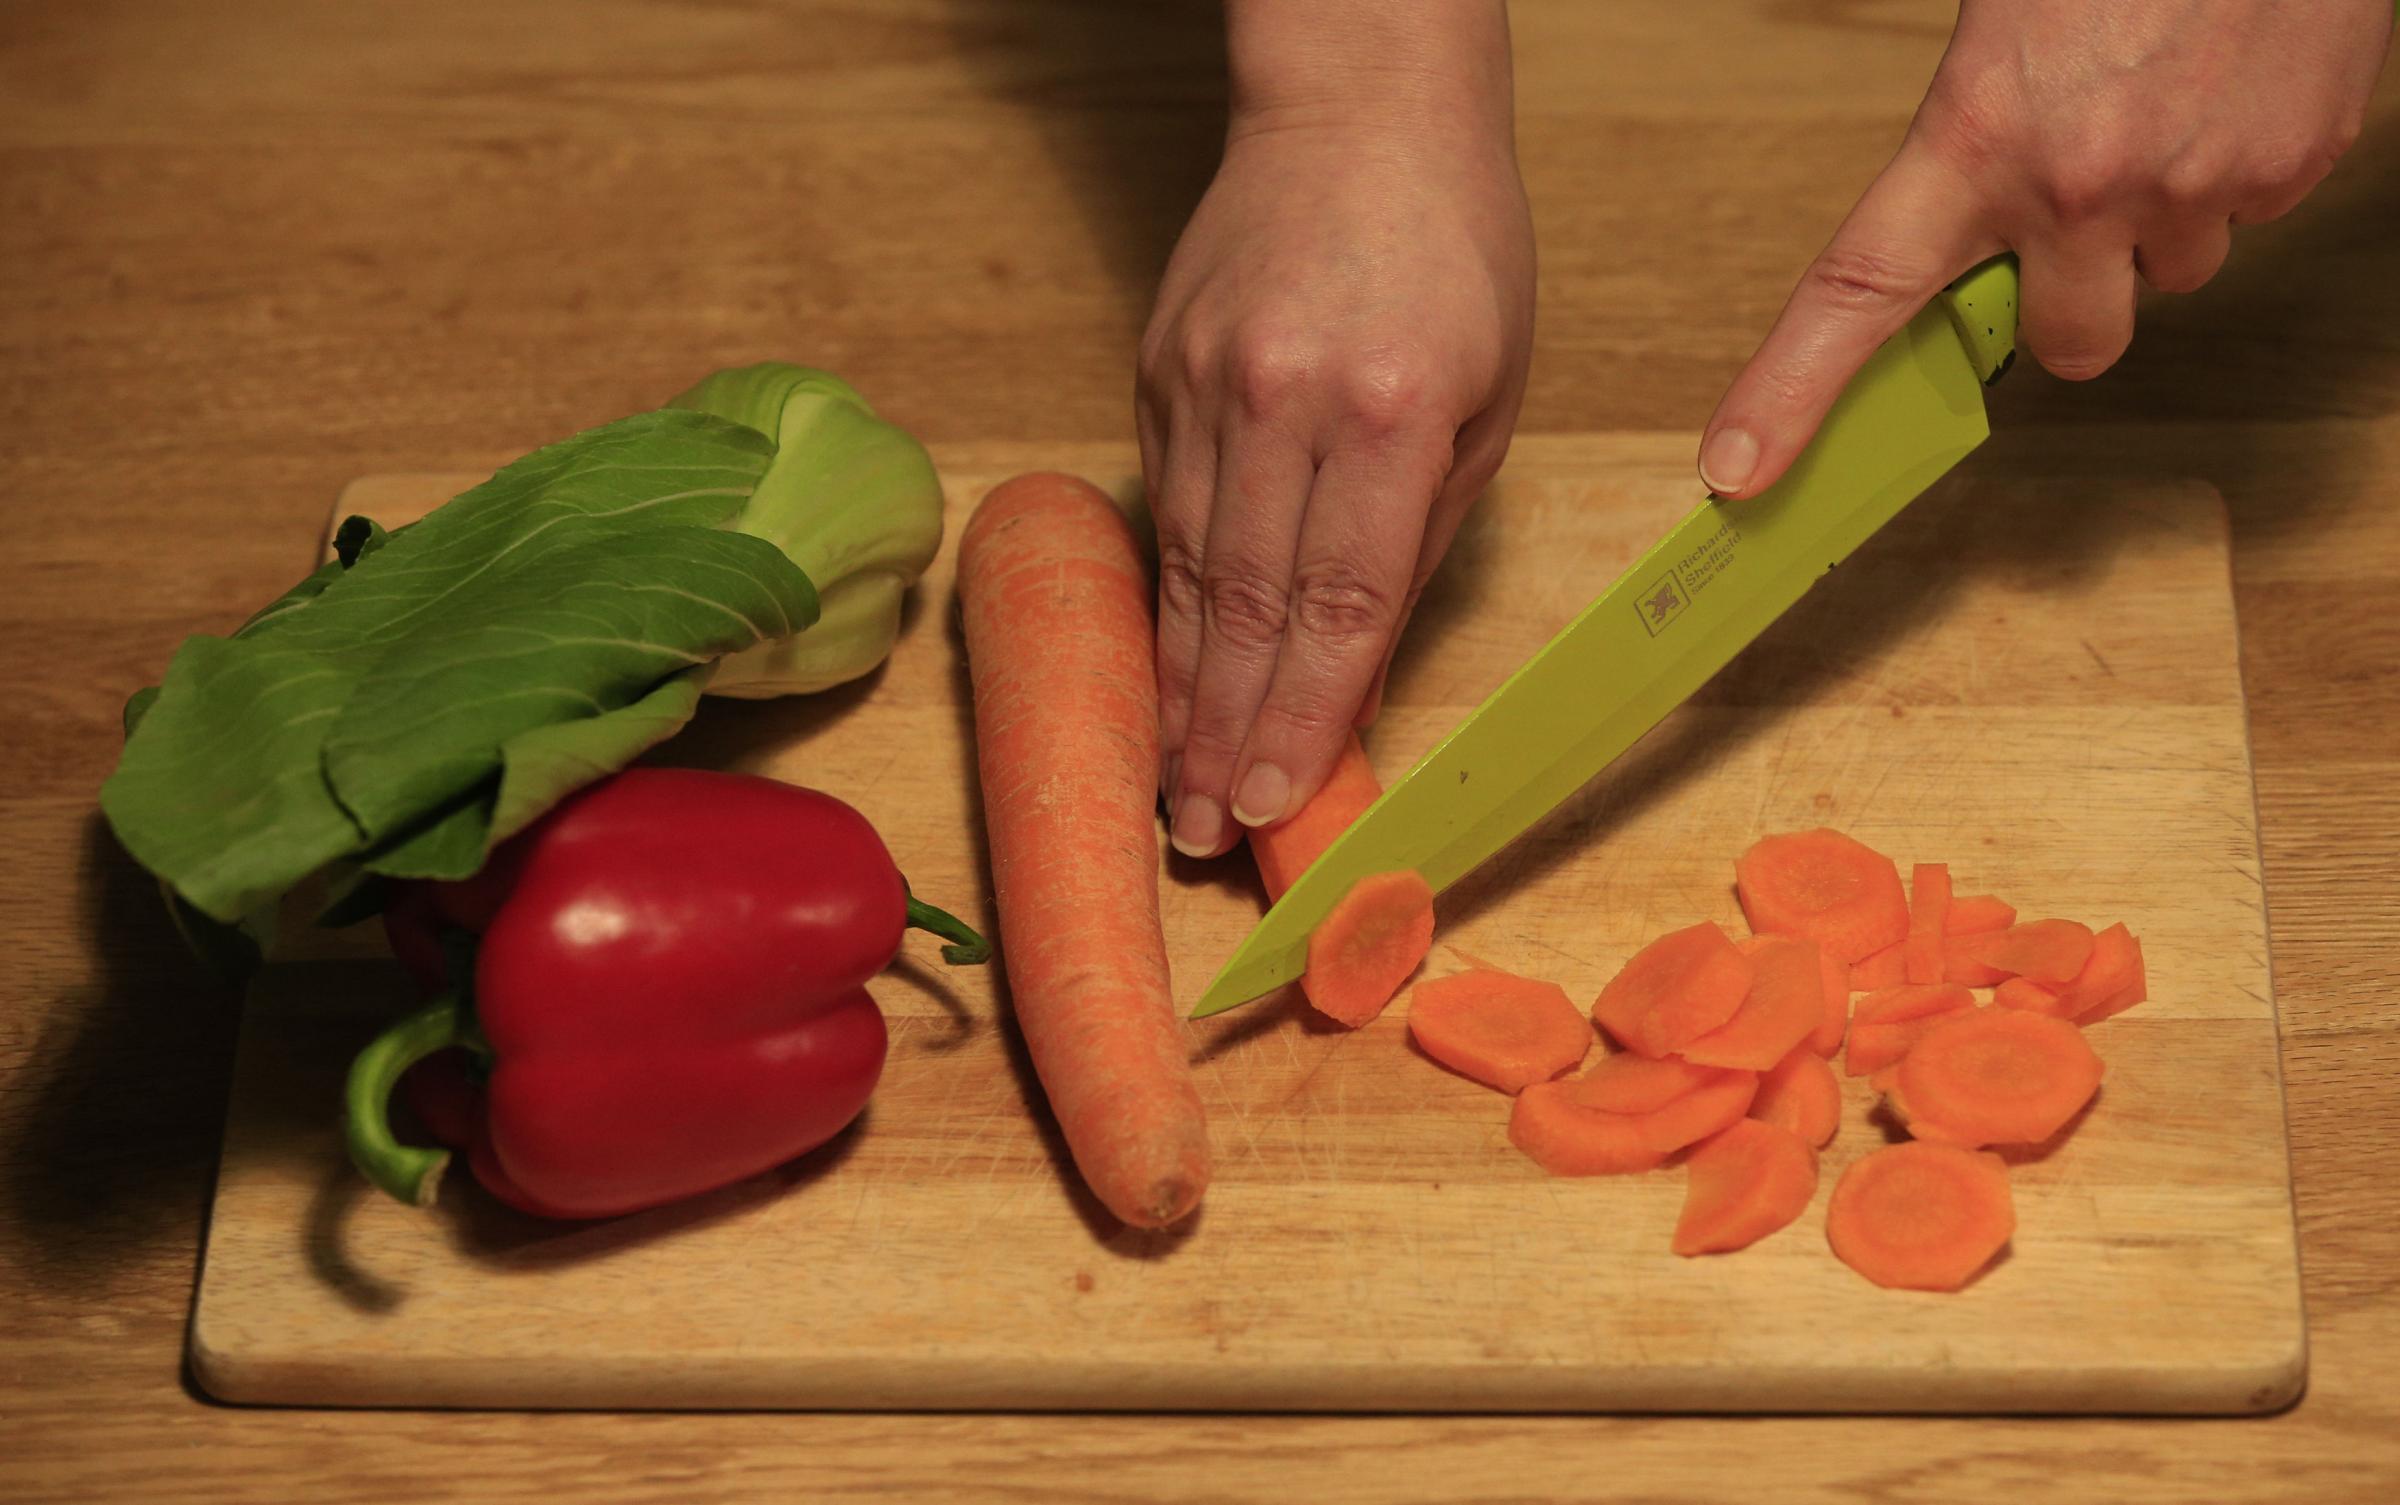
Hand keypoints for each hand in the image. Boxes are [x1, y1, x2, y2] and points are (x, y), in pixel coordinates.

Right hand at [1140, 6, 1534, 858]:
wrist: (1357, 108)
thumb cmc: (1455, 247)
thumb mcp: (1493, 394)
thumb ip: (1427, 532)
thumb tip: (1364, 663)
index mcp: (1397, 410)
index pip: (1340, 604)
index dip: (1301, 719)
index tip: (1272, 801)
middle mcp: (1288, 401)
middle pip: (1249, 606)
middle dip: (1223, 734)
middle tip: (1198, 828)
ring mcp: (1209, 385)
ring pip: (1192, 570)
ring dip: (1181, 688)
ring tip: (1172, 779)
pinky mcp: (1159, 372)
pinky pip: (1169, 513)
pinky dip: (1170, 603)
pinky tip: (1166, 670)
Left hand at [1698, 0, 2390, 499]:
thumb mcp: (2007, 35)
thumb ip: (1976, 148)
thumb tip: (1969, 240)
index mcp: (1974, 139)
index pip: (1855, 293)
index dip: (1790, 391)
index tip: (1739, 467)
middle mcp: (2079, 185)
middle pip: (2073, 343)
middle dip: (2076, 300)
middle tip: (2083, 211)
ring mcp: (2194, 186)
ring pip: (2172, 275)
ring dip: (2162, 220)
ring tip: (2168, 110)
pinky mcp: (2291, 170)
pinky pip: (2250, 216)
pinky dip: (2238, 167)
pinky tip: (2227, 89)